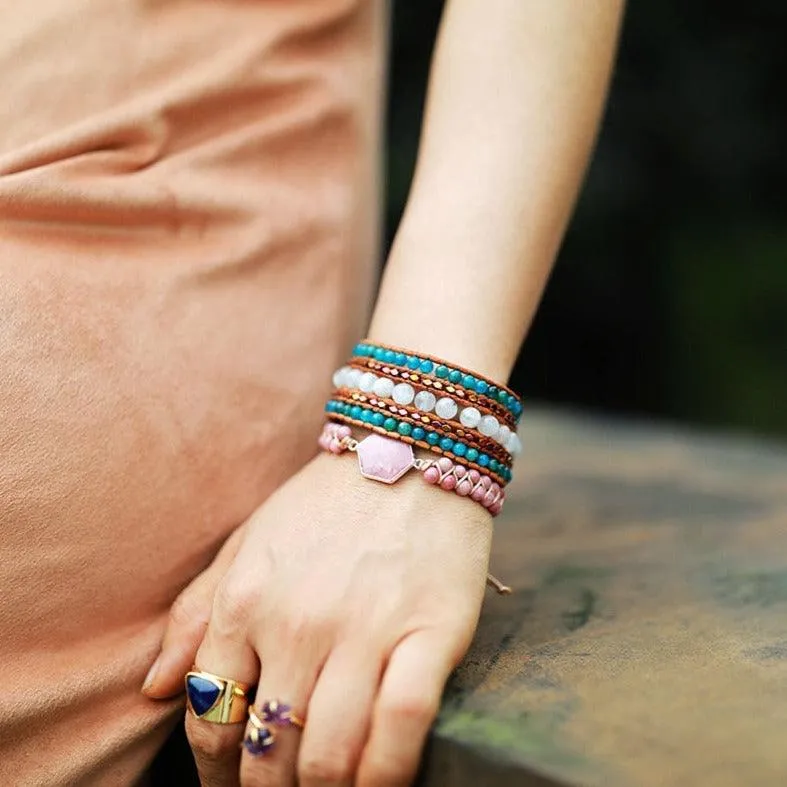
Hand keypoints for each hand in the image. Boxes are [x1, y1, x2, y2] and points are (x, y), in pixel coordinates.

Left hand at [145, 449, 491, 786]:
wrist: (409, 448)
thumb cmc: (323, 502)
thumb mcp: (247, 543)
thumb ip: (195, 615)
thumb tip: (155, 690)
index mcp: (244, 602)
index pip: (213, 720)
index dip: (218, 772)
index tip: (236, 784)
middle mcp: (297, 623)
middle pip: (270, 752)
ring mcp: (365, 629)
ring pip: (331, 755)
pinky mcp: (430, 631)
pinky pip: (401, 729)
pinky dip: (386, 777)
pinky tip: (380, 786)